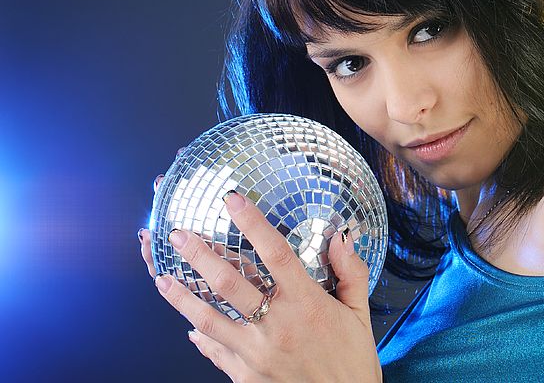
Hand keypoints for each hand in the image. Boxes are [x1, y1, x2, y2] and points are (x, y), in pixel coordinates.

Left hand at [139, 153, 381, 382]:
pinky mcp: (244, 376)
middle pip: (229, 282)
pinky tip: (188, 327)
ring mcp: (255, 352)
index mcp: (306, 303)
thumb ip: (351, 272)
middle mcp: (276, 325)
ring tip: (162, 278)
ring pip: (209, 318)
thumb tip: (342, 237)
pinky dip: (200, 336)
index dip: (251, 222)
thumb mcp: (359, 314)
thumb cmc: (352, 362)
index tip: (233, 201)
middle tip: (179, 236)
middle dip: (199, 255)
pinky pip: (215, 351)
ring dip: (182, 296)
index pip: (274, 252)